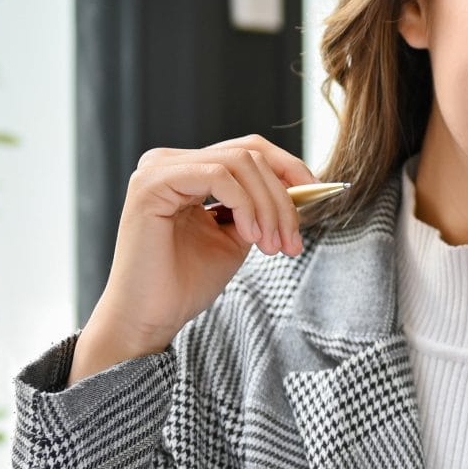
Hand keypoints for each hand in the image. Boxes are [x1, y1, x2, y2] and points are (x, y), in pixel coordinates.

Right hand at [72, 136, 316, 380]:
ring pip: (238, 162)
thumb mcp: (237, 236)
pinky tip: (250, 236)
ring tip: (273, 245)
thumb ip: (260, 207)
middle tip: (292, 241)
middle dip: (283, 197)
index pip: (248, 150)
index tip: (317, 197)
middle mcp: (169, 162)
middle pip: (248, 154)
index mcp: (188, 171)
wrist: (150, 318)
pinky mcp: (151, 184)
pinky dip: (245, 205)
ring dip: (268, 205)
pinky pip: (217, 176)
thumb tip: (300, 186)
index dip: (289, 167)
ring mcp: (157, 169)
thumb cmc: (186, 283)